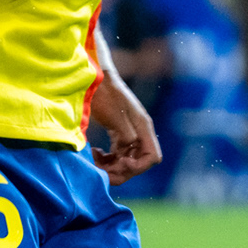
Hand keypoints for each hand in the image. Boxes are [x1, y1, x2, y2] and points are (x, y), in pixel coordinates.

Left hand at [88, 71, 161, 185]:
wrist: (95, 77)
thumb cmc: (105, 94)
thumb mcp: (115, 116)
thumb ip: (126, 136)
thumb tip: (128, 153)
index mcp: (143, 128)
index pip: (152, 157)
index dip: (138, 167)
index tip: (121, 163)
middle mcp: (139, 133)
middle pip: (137, 163)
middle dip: (120, 170)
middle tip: (101, 169)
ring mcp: (129, 134)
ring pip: (125, 161)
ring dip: (111, 166)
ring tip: (94, 160)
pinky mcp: (118, 134)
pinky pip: (116, 154)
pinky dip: (106, 159)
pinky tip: (95, 152)